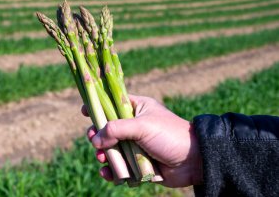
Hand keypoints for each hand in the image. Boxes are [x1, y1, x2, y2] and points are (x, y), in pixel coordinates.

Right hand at [82, 95, 202, 186]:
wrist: (194, 161)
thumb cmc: (169, 135)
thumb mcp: (142, 126)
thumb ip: (116, 129)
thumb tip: (96, 140)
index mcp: (138, 109)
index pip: (113, 103)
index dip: (98, 107)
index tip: (84, 111)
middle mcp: (135, 126)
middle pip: (108, 129)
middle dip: (98, 136)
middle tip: (94, 141)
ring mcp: (136, 145)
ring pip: (112, 149)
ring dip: (104, 155)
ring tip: (103, 158)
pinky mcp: (138, 163)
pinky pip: (120, 167)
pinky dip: (112, 171)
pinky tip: (108, 174)